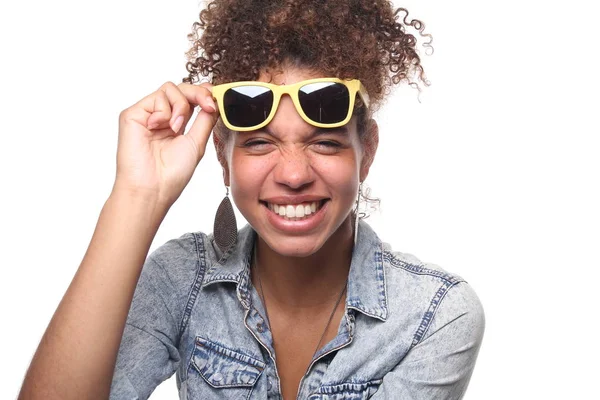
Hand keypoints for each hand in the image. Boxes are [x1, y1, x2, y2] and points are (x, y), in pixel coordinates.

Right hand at [113, 81, 217, 206]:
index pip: (191, 99)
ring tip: (176, 128)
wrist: (152, 187)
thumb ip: (205, 119)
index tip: (216, 101)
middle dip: (199, 93)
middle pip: (182, 88)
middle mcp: (161, 117)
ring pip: (170, 89)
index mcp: (176, 125)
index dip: (205, 94)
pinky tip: (158, 128)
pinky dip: (164, 111)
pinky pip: (156, 97)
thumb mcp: (196, 142)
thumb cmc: (172, 173)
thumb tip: (215, 100)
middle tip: (208, 105)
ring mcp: (147, 115)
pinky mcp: (133, 114)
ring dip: (180, 106)